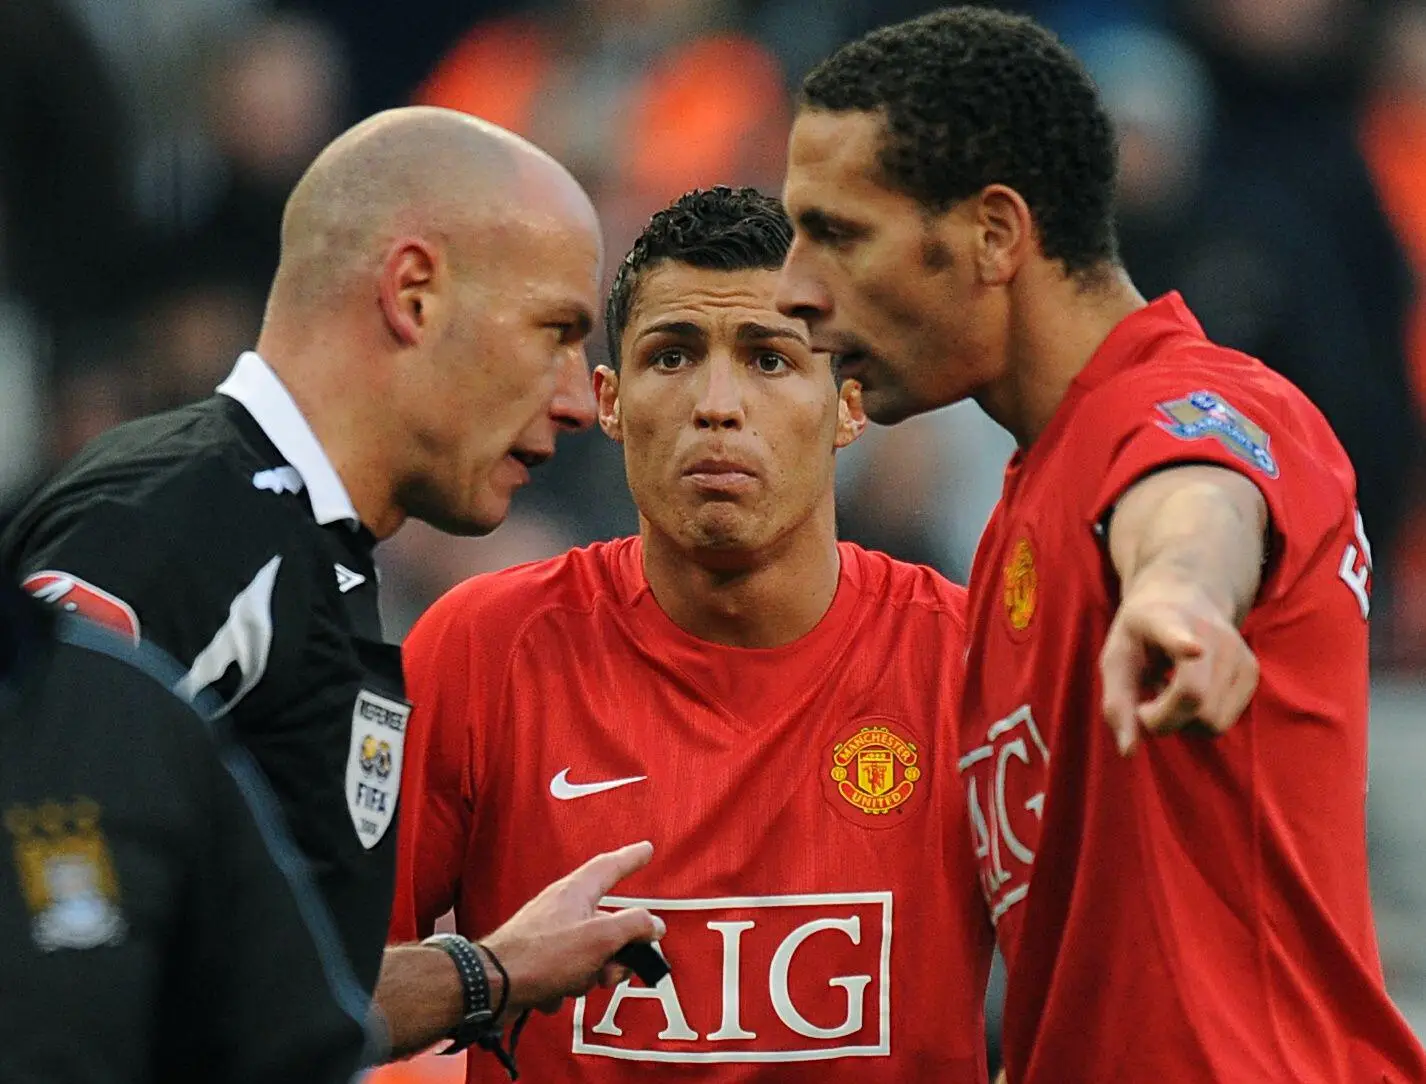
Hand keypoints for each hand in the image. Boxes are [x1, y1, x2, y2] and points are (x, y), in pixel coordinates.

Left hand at [481, 841, 665, 1015]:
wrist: (493, 986)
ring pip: (590, 953)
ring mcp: (548, 932)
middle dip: (615, 954)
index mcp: (577, 891)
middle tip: (611, 972)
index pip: (610, 866)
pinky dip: (565, 985)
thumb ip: (634, 927)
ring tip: (574, 983)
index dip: (631, 858)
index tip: (646, 849)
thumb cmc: (544, 956)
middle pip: (607, 923)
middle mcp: (562, 906)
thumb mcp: (601, 939)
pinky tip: (552, 992)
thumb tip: (654, 924)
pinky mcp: (537, 958)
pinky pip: (567, 971)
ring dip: (590, 974)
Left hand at [1099, 572, 1258, 755]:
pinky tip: (1188, 694)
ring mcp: (1237, 651)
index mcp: (1164, 620)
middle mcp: (1209, 633)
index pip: (1176, 634)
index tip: (1194, 648)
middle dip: (1162, 720)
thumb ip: (1117, 704)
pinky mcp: (1251, 671)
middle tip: (1144, 705)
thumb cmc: (1141, 635)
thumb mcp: (1116, 660)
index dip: (1181, 643)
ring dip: (1181, 723)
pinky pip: (1223, 722)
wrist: (1184, 598)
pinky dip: (1200, 720)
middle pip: (1192, 699)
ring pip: (1212, 720)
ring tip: (1166, 693)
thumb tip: (1128, 751)